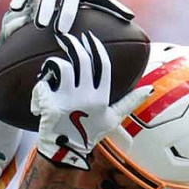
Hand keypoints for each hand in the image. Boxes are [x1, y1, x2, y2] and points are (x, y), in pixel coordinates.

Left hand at [30, 32, 151, 169]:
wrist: (66, 151)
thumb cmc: (89, 133)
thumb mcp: (113, 119)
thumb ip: (129, 102)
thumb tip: (149, 89)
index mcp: (102, 97)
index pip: (103, 64)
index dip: (96, 47)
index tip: (89, 37)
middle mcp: (86, 96)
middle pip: (82, 59)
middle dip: (73, 44)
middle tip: (67, 38)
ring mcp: (68, 100)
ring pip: (61, 66)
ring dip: (53, 63)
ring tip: (51, 66)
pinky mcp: (50, 105)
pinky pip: (43, 85)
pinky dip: (40, 88)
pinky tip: (41, 95)